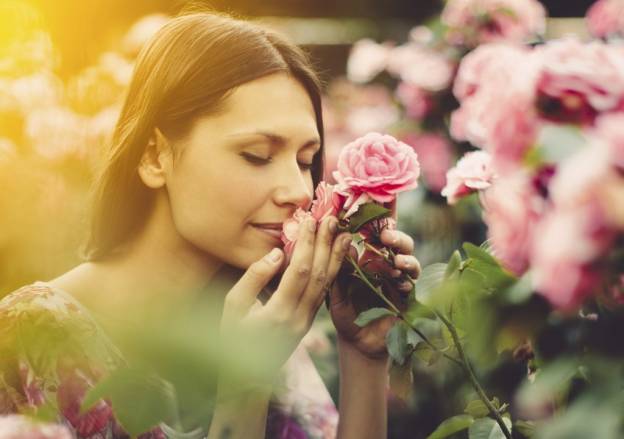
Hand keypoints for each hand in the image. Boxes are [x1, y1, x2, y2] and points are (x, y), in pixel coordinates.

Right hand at [219, 215, 350, 385]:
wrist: (246, 377)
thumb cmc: (233, 337)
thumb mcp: (232, 307)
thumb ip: (253, 278)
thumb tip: (276, 253)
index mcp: (278, 313)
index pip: (298, 271)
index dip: (306, 244)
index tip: (309, 220)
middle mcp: (298, 317)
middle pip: (318, 275)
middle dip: (325, 244)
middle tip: (332, 219)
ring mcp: (307, 321)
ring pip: (326, 284)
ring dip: (336, 257)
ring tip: (343, 233)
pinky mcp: (310, 322)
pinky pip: (324, 293)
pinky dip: (333, 272)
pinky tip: (337, 256)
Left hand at [328, 201, 420, 359]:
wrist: (358, 343)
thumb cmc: (345, 313)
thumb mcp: (335, 291)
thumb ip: (339, 270)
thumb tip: (346, 243)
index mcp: (368, 258)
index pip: (376, 233)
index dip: (380, 219)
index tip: (378, 204)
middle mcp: (386, 265)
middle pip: (398, 242)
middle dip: (396, 236)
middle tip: (387, 236)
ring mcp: (398, 280)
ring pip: (409, 260)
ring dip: (405, 258)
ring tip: (397, 262)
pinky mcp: (407, 298)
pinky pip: (412, 285)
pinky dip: (407, 282)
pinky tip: (400, 285)